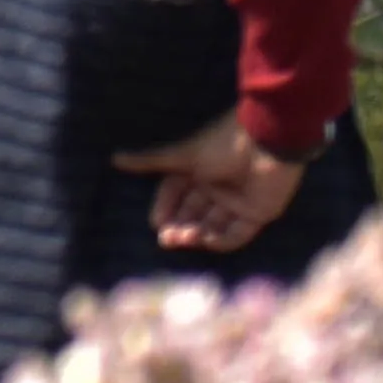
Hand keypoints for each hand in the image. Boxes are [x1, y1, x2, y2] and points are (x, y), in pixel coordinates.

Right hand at [119, 116, 304, 255]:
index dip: (165, 207)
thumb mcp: (183, 155)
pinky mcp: (259, 213)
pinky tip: (205, 240)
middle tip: (167, 238)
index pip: (176, 193)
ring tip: (182, 237)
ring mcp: (238, 202)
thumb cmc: (223, 143)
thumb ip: (152, 161)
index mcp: (199, 170)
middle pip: (193, 213)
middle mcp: (217, 187)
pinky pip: (238, 234)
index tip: (156, 221)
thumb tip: (115, 159)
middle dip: (178, 226)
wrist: (267, 142)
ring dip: (196, 235)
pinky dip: (220, 240)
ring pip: (212, 226)